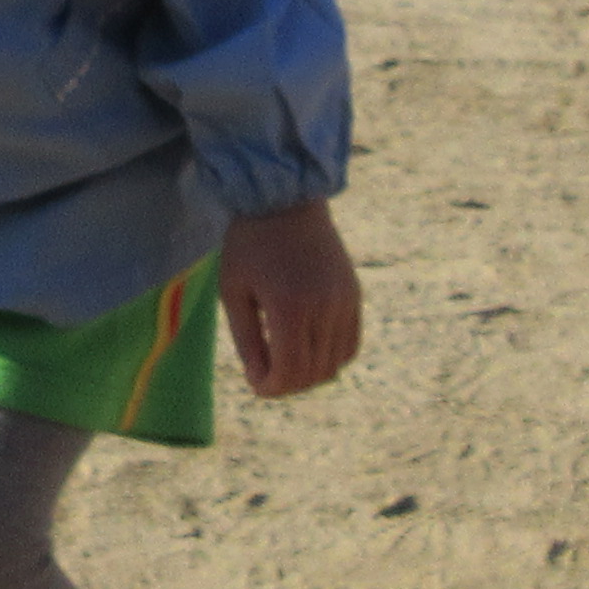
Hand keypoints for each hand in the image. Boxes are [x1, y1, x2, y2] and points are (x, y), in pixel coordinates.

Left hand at [220, 201, 363, 399]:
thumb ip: (247, 340)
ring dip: (309, 374)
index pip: (289, 371)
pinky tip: (308, 349)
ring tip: (284, 362)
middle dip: (288, 385)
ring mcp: (344, 301)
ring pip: (334, 364)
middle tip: (266, 377)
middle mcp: (323, 307)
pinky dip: (330, 357)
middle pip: (313, 373)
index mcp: (288, 307)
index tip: (256, 385)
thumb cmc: (249, 245)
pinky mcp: (354, 295)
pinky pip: (350, 344)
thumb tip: (261, 380)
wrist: (286, 200)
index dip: (272, 388)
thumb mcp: (234, 291)